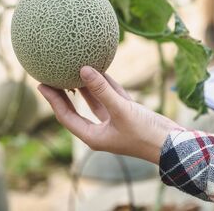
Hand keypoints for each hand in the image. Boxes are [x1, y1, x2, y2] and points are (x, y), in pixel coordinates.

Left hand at [38, 66, 180, 164]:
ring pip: (95, 101)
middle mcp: (101, 129)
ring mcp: (114, 121)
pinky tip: (100, 71)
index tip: (42, 84)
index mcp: (94, 136)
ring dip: (86, 87)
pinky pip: (111, 97)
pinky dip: (106, 85)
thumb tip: (83, 69)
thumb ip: (103, 90)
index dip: (53, 100)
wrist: (172, 143)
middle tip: (52, 76)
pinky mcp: (127, 114)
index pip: (67, 116)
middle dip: (65, 93)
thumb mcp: (121, 111)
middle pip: (77, 108)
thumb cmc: (145, 134)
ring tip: (72, 70)